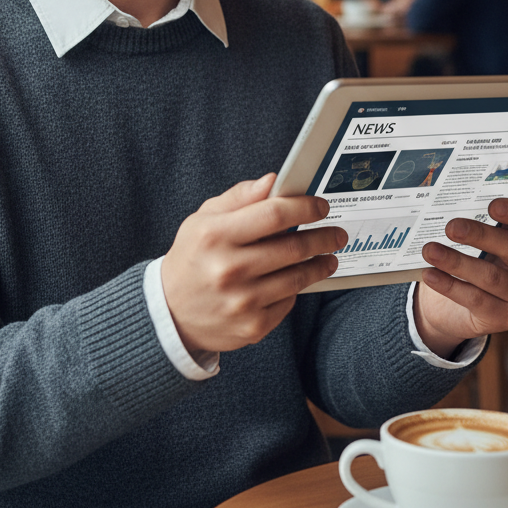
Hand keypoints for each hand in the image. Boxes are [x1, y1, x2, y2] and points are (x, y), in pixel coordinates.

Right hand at [161, 173, 347, 354]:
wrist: (170, 313)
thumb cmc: (192, 258)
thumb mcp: (203, 219)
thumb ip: (239, 197)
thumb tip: (273, 181)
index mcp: (215, 235)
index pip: (273, 214)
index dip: (305, 207)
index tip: (320, 206)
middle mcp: (229, 269)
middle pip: (293, 247)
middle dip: (323, 237)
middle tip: (336, 233)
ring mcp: (242, 301)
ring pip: (298, 277)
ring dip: (320, 264)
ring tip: (328, 256)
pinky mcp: (252, 326)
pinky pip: (288, 302)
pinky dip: (296, 289)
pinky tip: (295, 280)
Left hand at [412, 197, 507, 358]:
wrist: (455, 308)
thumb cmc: (471, 260)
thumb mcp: (476, 240)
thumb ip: (473, 222)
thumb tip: (444, 204)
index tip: (493, 205)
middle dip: (479, 235)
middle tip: (451, 227)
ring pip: (491, 276)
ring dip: (457, 262)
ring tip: (430, 250)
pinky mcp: (505, 318)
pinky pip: (476, 300)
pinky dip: (450, 286)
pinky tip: (430, 275)